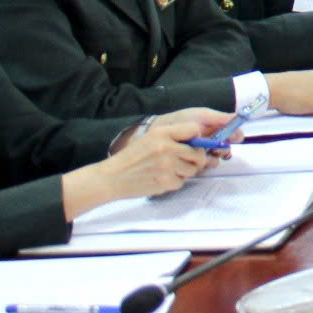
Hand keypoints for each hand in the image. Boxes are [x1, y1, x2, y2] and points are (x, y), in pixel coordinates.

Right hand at [67, 112, 216, 215]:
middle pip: (198, 153)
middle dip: (196, 159)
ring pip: (193, 169)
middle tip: (186, 161)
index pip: (194, 129)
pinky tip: (161, 178)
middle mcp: (166, 147)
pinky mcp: (165, 182)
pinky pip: (181, 182)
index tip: (192, 143)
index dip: (196, 137)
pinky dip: (174, 182)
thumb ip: (173, 136)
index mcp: (162, 133)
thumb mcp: (150, 138)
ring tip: (169, 170)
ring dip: (185, 172)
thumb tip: (200, 140)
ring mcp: (167, 166)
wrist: (112, 177)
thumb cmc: (132, 157)